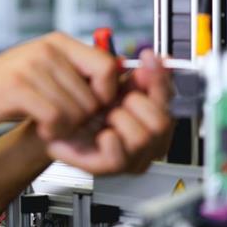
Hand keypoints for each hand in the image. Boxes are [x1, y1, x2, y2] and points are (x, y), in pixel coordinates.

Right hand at [0, 32, 119, 140]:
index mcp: (57, 42)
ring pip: (77, 109)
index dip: (106, 94)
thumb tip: (117, 82)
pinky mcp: (17, 87)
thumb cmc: (2, 91)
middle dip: (84, 119)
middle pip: (94, 95)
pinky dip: (52, 132)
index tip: (92, 109)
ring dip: (67, 128)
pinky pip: (56, 117)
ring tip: (50, 126)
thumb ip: (74, 73)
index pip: (107, 65)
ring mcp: (31, 66)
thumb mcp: (42, 72)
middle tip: (65, 125)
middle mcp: (46, 49)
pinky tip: (41, 129)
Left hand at [46, 49, 173, 174]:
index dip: (160, 79)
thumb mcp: (115, 86)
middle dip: (140, 104)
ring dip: (122, 119)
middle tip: (123, 98)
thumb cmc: (89, 108)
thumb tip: (153, 60)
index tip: (148, 59)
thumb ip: (136, 75)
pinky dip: (111, 140)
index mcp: (152, 117)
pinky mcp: (108, 167)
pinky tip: (104, 132)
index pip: (168, 99)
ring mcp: (131, 157)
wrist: (59, 124)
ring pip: (143, 138)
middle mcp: (148, 141)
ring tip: (109, 115)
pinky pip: (119, 157)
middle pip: (162, 122)